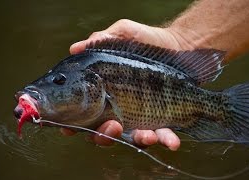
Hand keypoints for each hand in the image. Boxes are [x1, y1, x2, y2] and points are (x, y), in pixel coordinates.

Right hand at [64, 19, 192, 150]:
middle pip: (102, 132)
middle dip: (104, 135)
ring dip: (138, 140)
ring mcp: (140, 117)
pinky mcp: (162, 121)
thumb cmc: (147, 40)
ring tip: (148, 135)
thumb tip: (75, 49)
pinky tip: (172, 143)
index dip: (71, 124)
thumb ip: (101, 40)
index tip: (68, 129)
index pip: (80, 113)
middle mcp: (117, 109)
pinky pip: (163, 137)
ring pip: (132, 139)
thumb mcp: (123, 34)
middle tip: (113, 126)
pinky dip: (166, 141)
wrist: (180, 46)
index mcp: (102, 92)